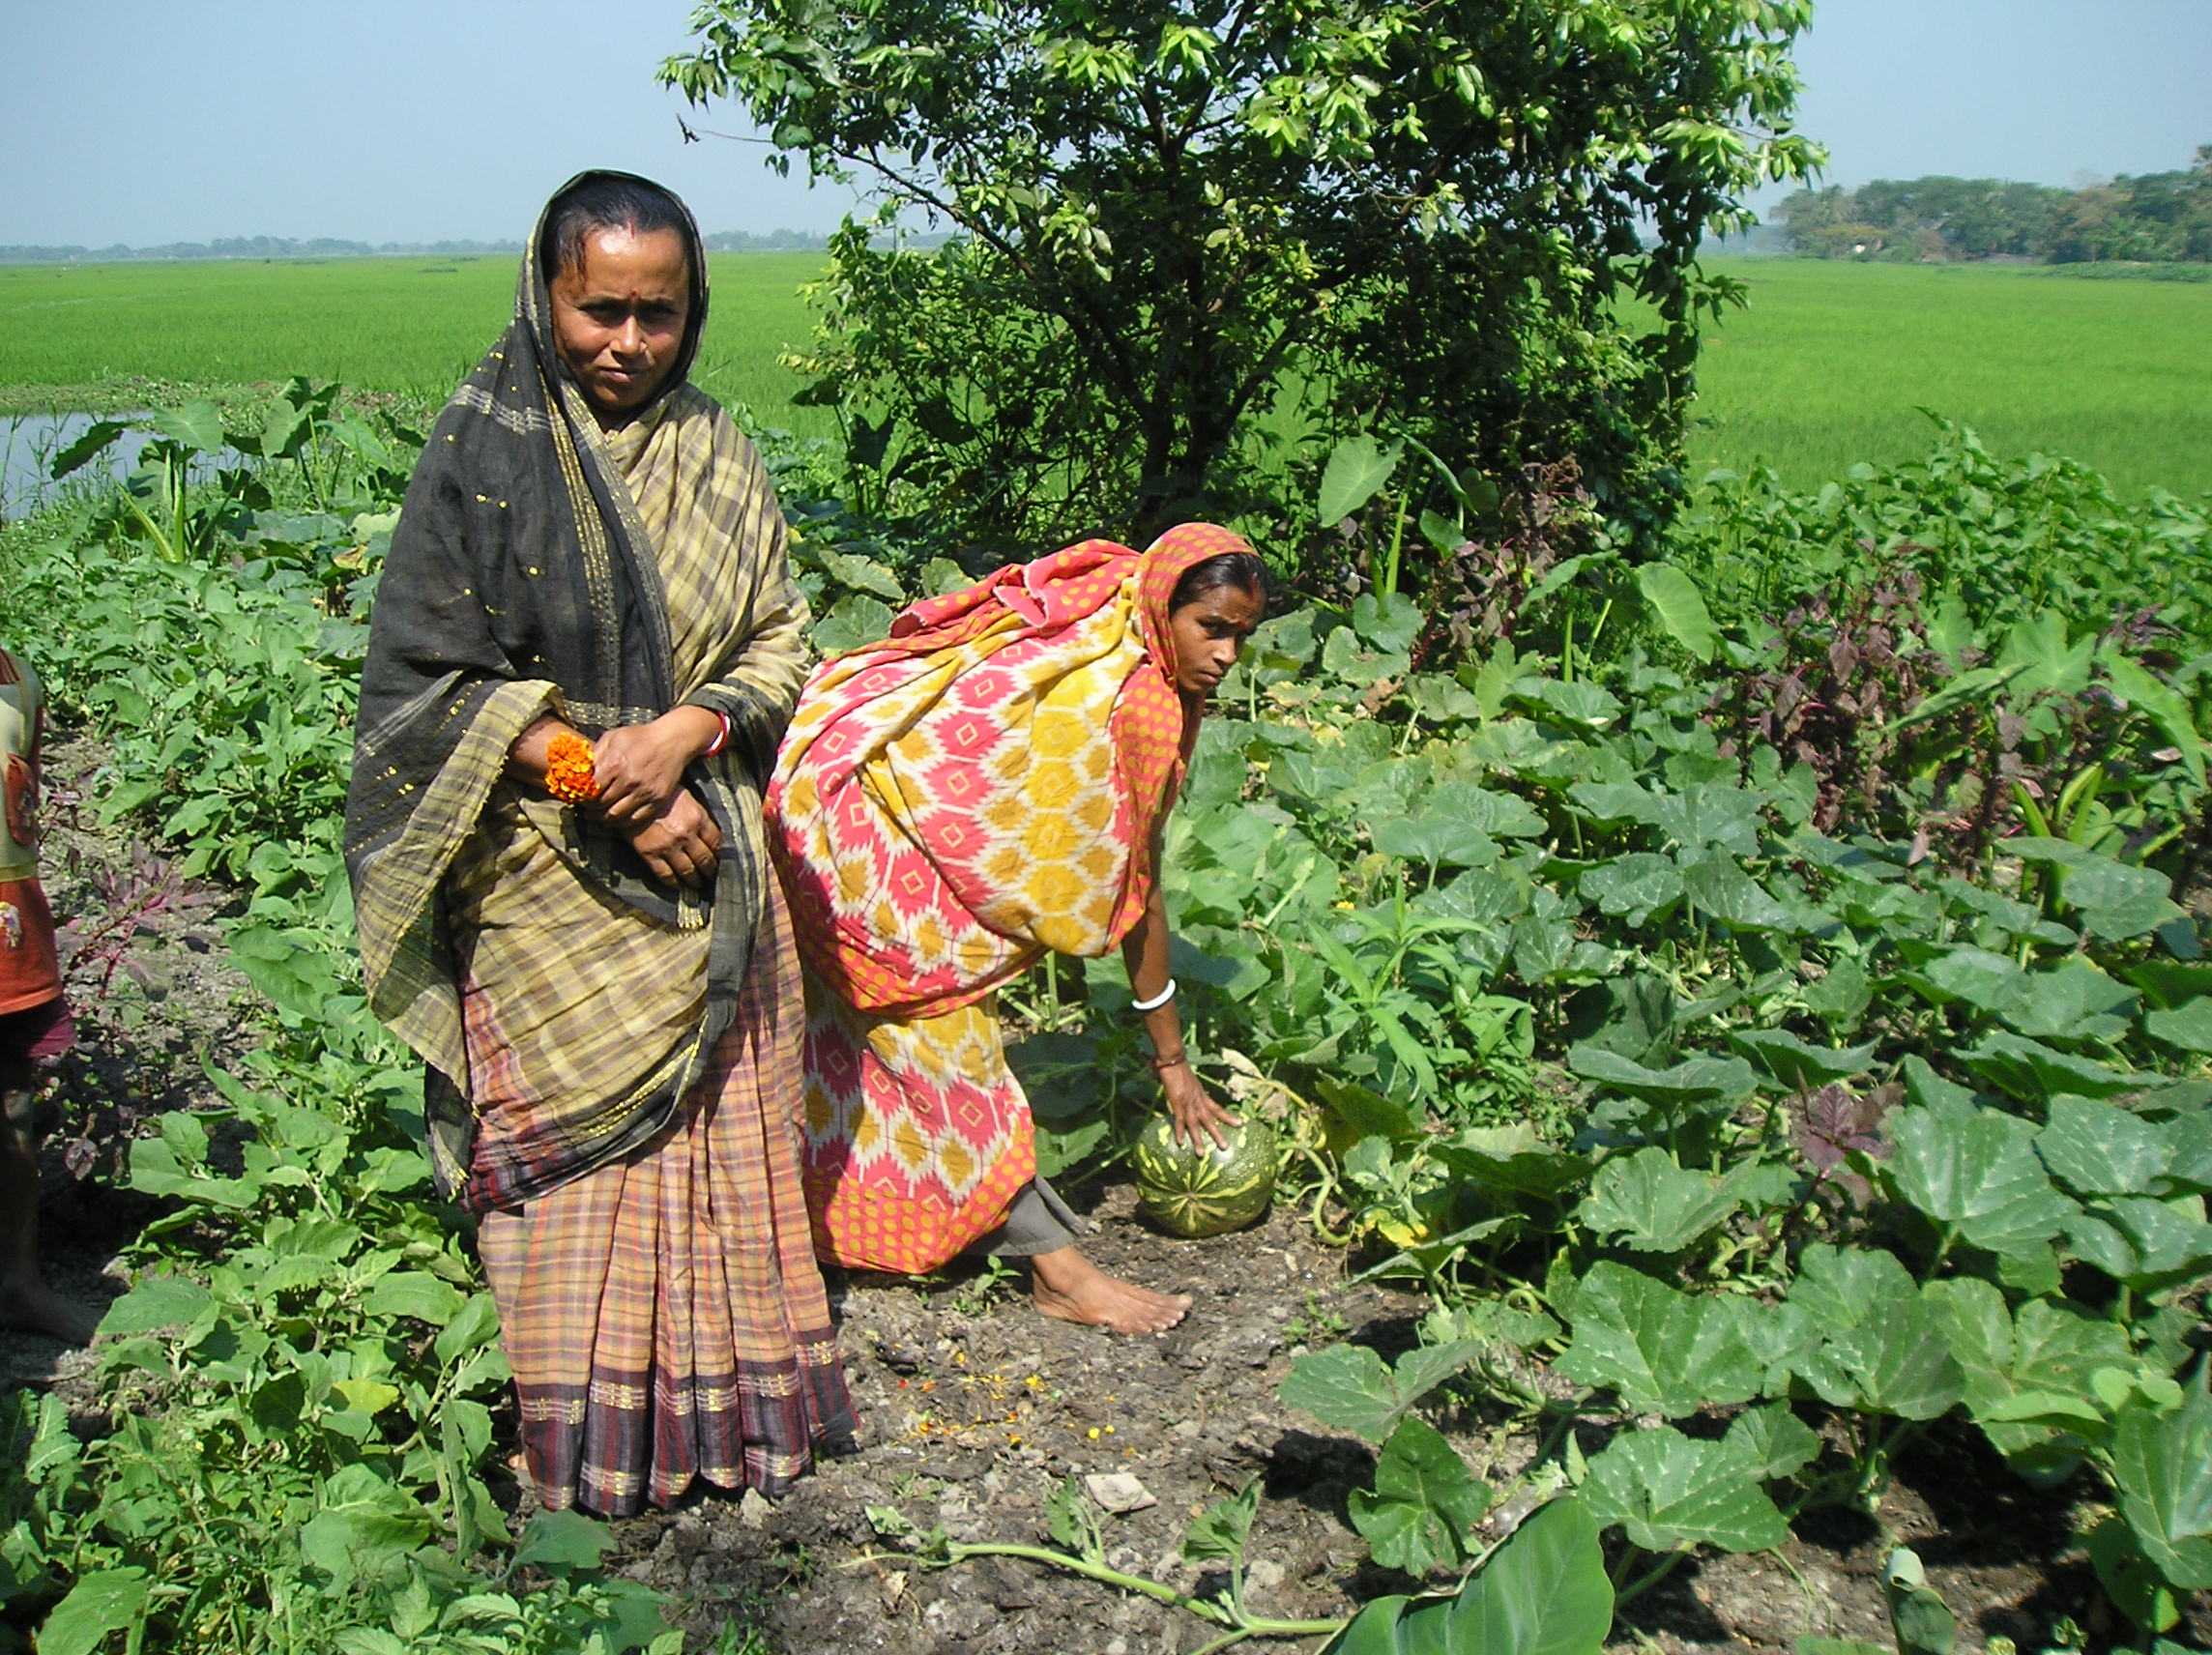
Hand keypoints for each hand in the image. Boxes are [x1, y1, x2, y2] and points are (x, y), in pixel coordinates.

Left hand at [591, 708, 721, 824]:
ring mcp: (645, 792)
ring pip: (616, 816)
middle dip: (590, 810)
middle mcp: (630, 780)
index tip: (579, 797)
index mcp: (615, 763)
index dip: (582, 797)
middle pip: (601, 805)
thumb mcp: (613, 737)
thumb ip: (595, 754)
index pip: (591, 790)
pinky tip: (617, 817)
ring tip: (598, 816)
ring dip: (604, 819)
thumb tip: (579, 772)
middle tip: (586, 809)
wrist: (672, 740)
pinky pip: (635, 819)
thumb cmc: (639, 737)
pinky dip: (622, 822)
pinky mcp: (657, 800)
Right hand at [615, 786, 721, 888]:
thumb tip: (710, 836)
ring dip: (695, 881)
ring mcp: (668, 846)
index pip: (717, 843)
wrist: (629, 796)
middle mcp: (686, 834)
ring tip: (698, 886)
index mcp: (698, 818)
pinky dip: (674, 884)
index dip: (721, 855)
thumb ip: (699, 817)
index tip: (722, 861)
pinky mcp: (650, 854)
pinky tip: (678, 887)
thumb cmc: (661, 795)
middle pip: (705, 860)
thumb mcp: (687, 798)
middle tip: (712, 878)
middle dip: (710, 872)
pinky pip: (665, 875)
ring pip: (688, 871)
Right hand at [1161, 1061, 1240, 1152]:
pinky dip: (1180, 1131)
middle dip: (1217, 1134)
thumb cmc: (1179, 1067)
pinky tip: (1181, 1143)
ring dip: (1198, 1140)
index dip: (1228, 1117)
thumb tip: (1187, 1091)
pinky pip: (1179, 1120)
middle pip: (1210, 1119)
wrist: (1173, 1060)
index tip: (1240, 1124)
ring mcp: (1188, 1102)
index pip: (1217, 1108)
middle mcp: (1197, 1100)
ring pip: (1195, 1124)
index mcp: (1201, 1095)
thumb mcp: (1189, 1080)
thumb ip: (1190, 1088)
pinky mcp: (1177, 1102)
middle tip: (1225, 1147)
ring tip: (1202, 1154)